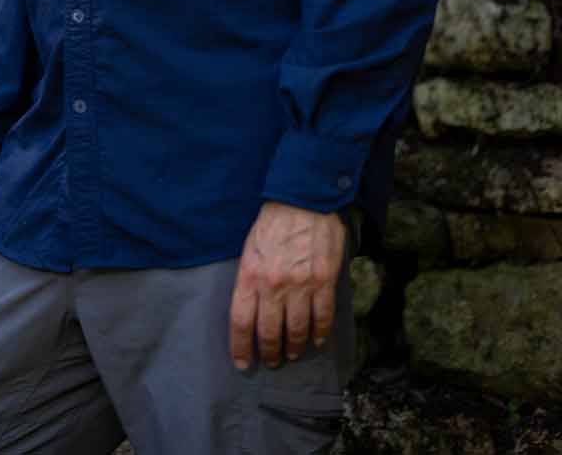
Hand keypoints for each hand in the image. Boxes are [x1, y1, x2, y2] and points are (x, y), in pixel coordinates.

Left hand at [228, 201, 346, 371]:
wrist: (303, 202)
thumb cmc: (272, 224)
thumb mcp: (249, 249)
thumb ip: (249, 279)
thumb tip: (251, 308)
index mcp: (249, 275)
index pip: (241, 321)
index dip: (241, 346)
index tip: (242, 363)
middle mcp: (273, 285)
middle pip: (269, 331)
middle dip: (269, 352)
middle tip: (271, 362)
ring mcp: (301, 285)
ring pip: (297, 330)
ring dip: (294, 347)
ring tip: (291, 354)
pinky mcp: (324, 282)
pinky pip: (322, 318)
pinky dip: (320, 334)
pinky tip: (317, 341)